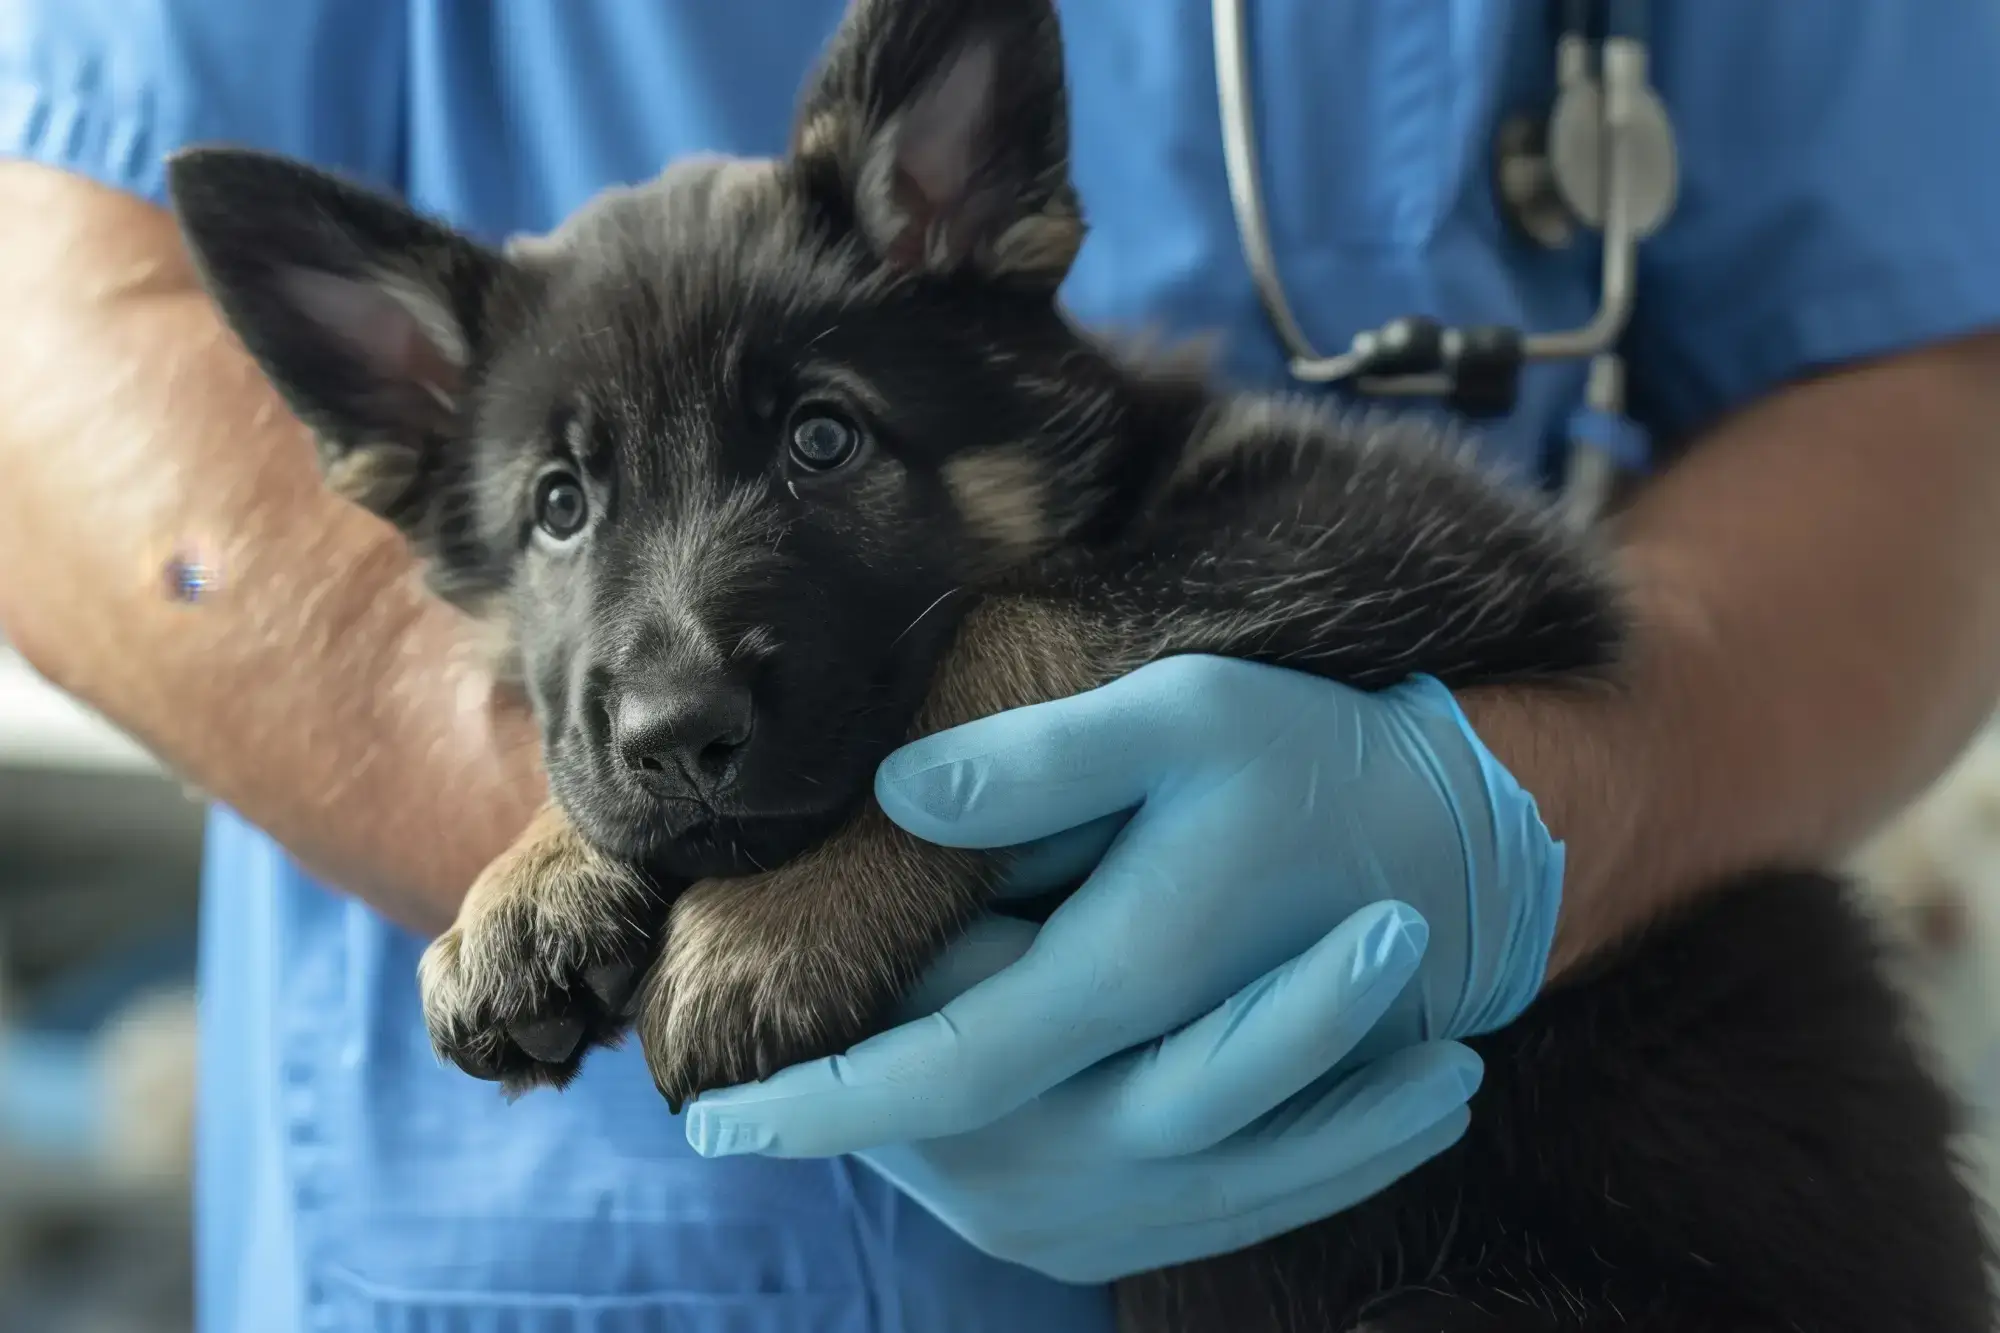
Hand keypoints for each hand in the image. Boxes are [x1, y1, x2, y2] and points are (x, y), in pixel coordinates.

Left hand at [685, 656, 1564, 1278]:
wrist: (1450, 849)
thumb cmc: (1309, 761)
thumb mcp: (1182, 712)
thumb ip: (1040, 759)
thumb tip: (898, 794)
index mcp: (1129, 973)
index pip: (940, 1068)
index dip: (819, 1100)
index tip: (707, 1124)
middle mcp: (1155, 1078)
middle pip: (962, 1135)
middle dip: (846, 1125)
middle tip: (740, 1113)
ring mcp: (1192, 1125)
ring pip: (1020, 1177)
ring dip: (913, 1154)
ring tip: (817, 1127)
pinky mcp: (1214, 1141)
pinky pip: (1090, 1194)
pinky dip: (999, 1171)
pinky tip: (943, 1148)